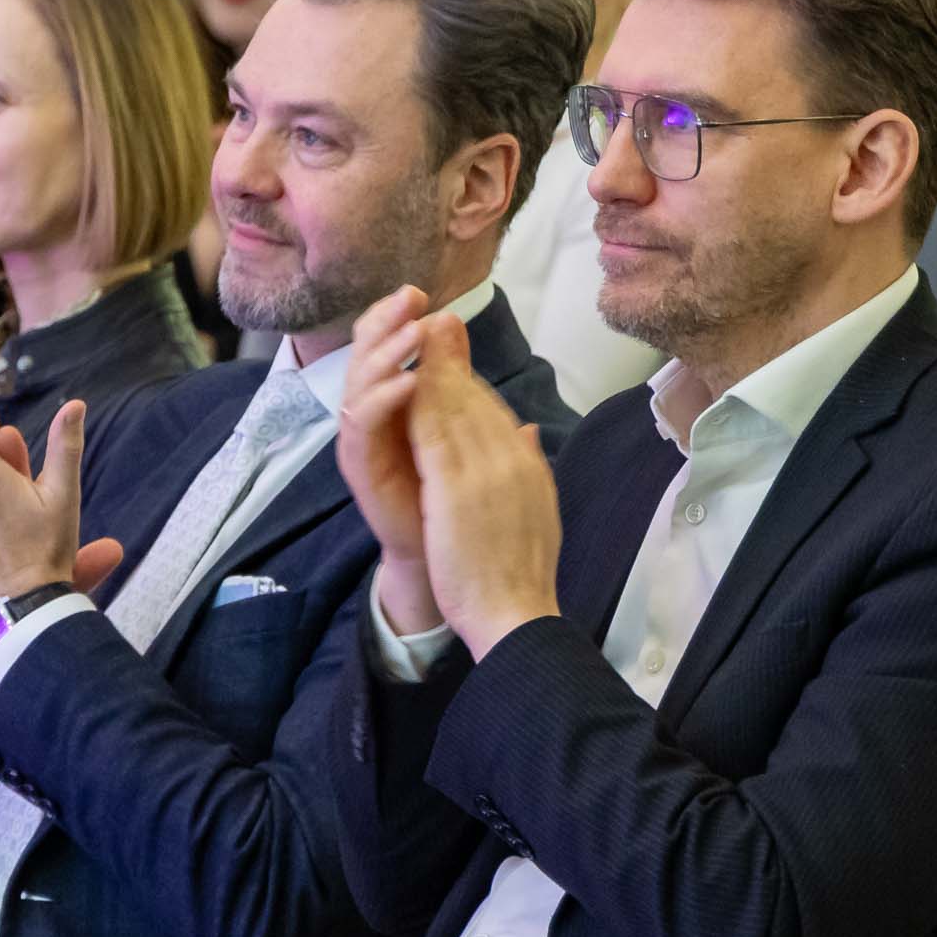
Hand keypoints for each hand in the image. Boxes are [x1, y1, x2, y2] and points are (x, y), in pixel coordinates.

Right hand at [338, 285, 463, 634]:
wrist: (448, 557)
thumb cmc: (453, 491)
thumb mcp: (459, 424)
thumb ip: (454, 378)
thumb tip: (457, 329)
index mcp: (396, 399)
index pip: (388, 345)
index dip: (400, 318)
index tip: (424, 293)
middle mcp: (373, 413)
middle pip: (366, 353)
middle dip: (386, 322)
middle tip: (410, 297)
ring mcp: (363, 439)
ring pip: (360, 382)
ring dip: (387, 353)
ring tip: (415, 332)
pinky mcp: (359, 466)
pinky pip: (363, 424)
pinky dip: (383, 399)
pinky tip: (409, 382)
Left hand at [403, 341, 563, 655]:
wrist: (518, 614)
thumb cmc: (521, 572)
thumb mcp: (536, 508)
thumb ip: (531, 464)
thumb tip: (529, 432)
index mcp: (528, 463)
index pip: (494, 409)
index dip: (469, 375)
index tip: (451, 349)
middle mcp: (511, 458)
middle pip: (475, 396)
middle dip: (450, 358)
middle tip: (431, 322)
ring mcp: (486, 470)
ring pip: (453, 405)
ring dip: (431, 368)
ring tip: (413, 337)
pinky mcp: (457, 488)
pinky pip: (432, 433)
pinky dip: (417, 404)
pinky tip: (400, 382)